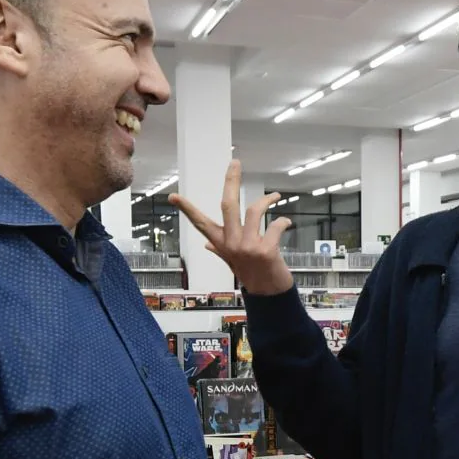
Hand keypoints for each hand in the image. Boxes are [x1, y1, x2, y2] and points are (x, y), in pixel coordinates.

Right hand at [171, 160, 294, 295]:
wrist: (269, 296)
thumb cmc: (253, 276)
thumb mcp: (233, 263)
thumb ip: (220, 250)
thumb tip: (206, 244)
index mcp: (221, 244)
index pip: (200, 223)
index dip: (187, 209)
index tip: (173, 196)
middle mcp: (232, 244)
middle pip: (227, 205)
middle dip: (231, 181)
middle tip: (235, 163)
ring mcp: (248, 247)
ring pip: (253, 210)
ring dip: (266, 200)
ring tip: (275, 197)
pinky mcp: (265, 251)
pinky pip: (275, 226)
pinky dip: (282, 222)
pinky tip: (286, 223)